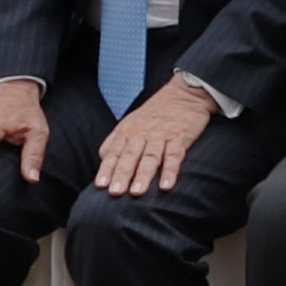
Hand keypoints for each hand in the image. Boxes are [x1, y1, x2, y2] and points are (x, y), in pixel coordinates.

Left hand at [95, 78, 216, 196]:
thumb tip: (103, 160)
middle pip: (130, 156)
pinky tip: (166, 186)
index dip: (107, 169)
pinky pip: (174, 155)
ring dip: (143, 175)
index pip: (114, 152)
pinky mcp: (180, 136)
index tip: (100, 186)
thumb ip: (115, 141)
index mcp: (127, 131)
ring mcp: (161, 134)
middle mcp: (142, 133)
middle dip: (122, 175)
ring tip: (137, 193)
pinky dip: (170, 171)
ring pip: (150, 157)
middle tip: (115, 192)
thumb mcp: (130, 122)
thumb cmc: (155, 112)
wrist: (184, 93)